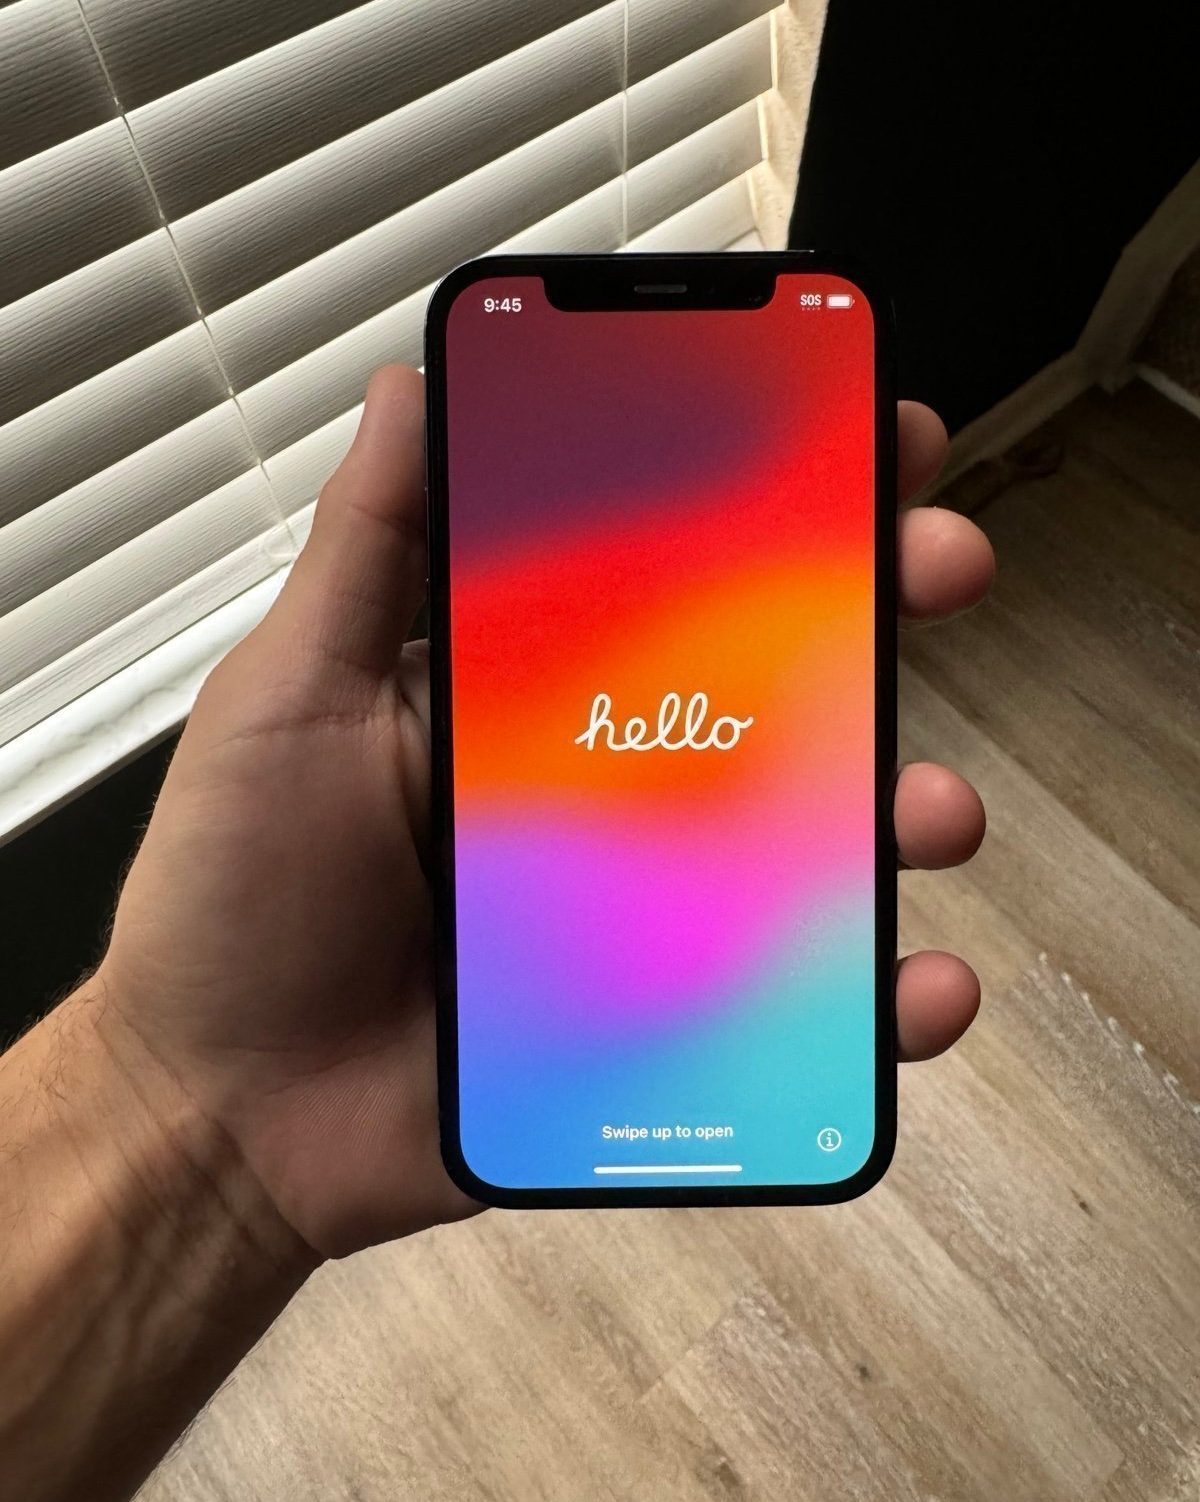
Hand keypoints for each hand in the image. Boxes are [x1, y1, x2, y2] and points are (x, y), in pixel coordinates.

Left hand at [92, 367, 992, 1258]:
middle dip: (874, 614)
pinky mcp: (657, 1022)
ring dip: (901, 808)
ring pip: (807, 841)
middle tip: (938, 565)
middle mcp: (598, 785)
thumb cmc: (233, 900)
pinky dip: (877, 999)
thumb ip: (367, 551)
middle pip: (765, 688)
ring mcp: (640, 905)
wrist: (222, 1116)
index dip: (764, 498)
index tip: (856, 431)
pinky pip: (794, 1006)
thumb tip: (414, 385)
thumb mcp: (289, 696)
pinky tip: (914, 984)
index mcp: (521, 692)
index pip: (666, 570)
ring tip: (927, 811)